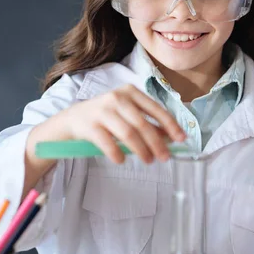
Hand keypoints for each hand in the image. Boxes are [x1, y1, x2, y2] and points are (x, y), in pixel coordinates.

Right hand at [31, 83, 185, 165]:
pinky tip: (122, 160)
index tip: (181, 140)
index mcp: (130, 92)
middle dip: (157, 143)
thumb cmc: (106, 118)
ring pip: (128, 133)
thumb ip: (147, 123)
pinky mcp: (89, 125)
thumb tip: (170, 138)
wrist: (71, 120)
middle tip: (165, 158)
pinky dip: (117, 153)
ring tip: (148, 161)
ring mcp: (101, 110)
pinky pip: (108, 143)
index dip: (170, 125)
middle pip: (143, 124)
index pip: (155, 109)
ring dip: (141, 150)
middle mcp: (116, 98)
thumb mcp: (127, 114)